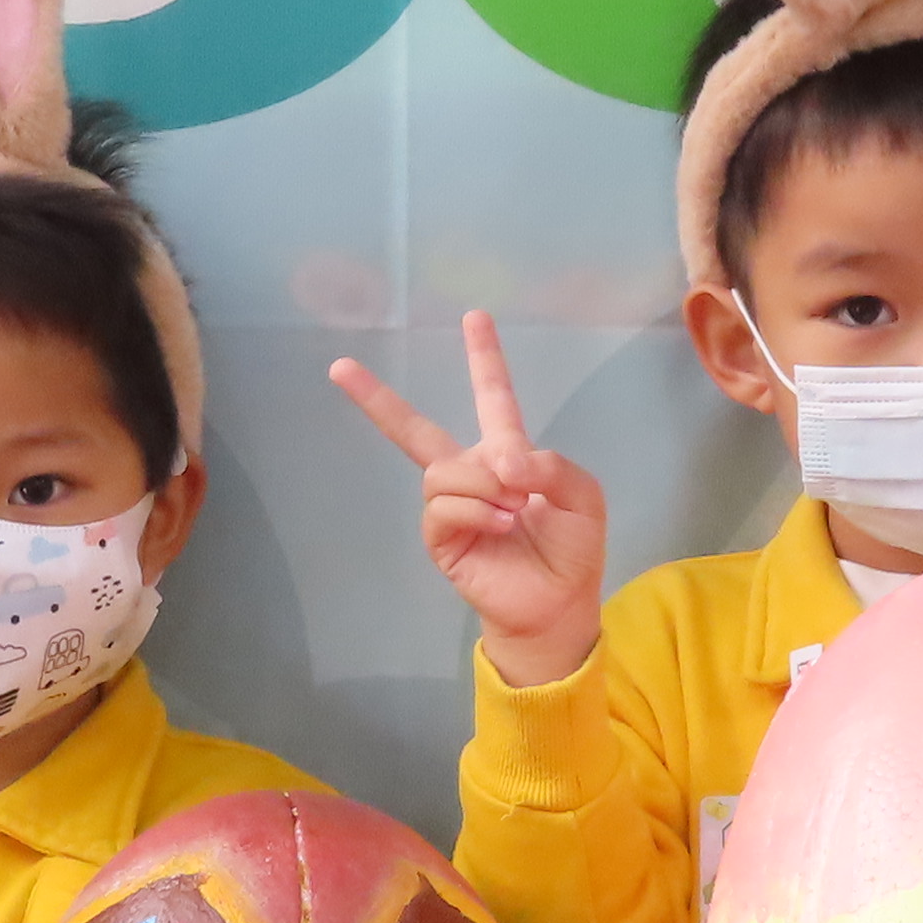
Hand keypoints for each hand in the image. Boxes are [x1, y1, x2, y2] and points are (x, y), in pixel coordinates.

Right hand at [330, 311, 608, 691]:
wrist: (558, 605)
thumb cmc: (573, 550)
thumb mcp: (583, 496)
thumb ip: (551, 465)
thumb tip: (501, 461)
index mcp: (507, 454)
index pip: (492, 397)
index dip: (484, 358)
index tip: (475, 316)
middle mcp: (471, 473)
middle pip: (416, 430)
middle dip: (377, 399)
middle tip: (340, 368)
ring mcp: (450, 506)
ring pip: (442, 471)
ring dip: (482, 484)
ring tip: (513, 511)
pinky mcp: (440, 538)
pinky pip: (441, 506)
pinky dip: (475, 509)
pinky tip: (499, 524)